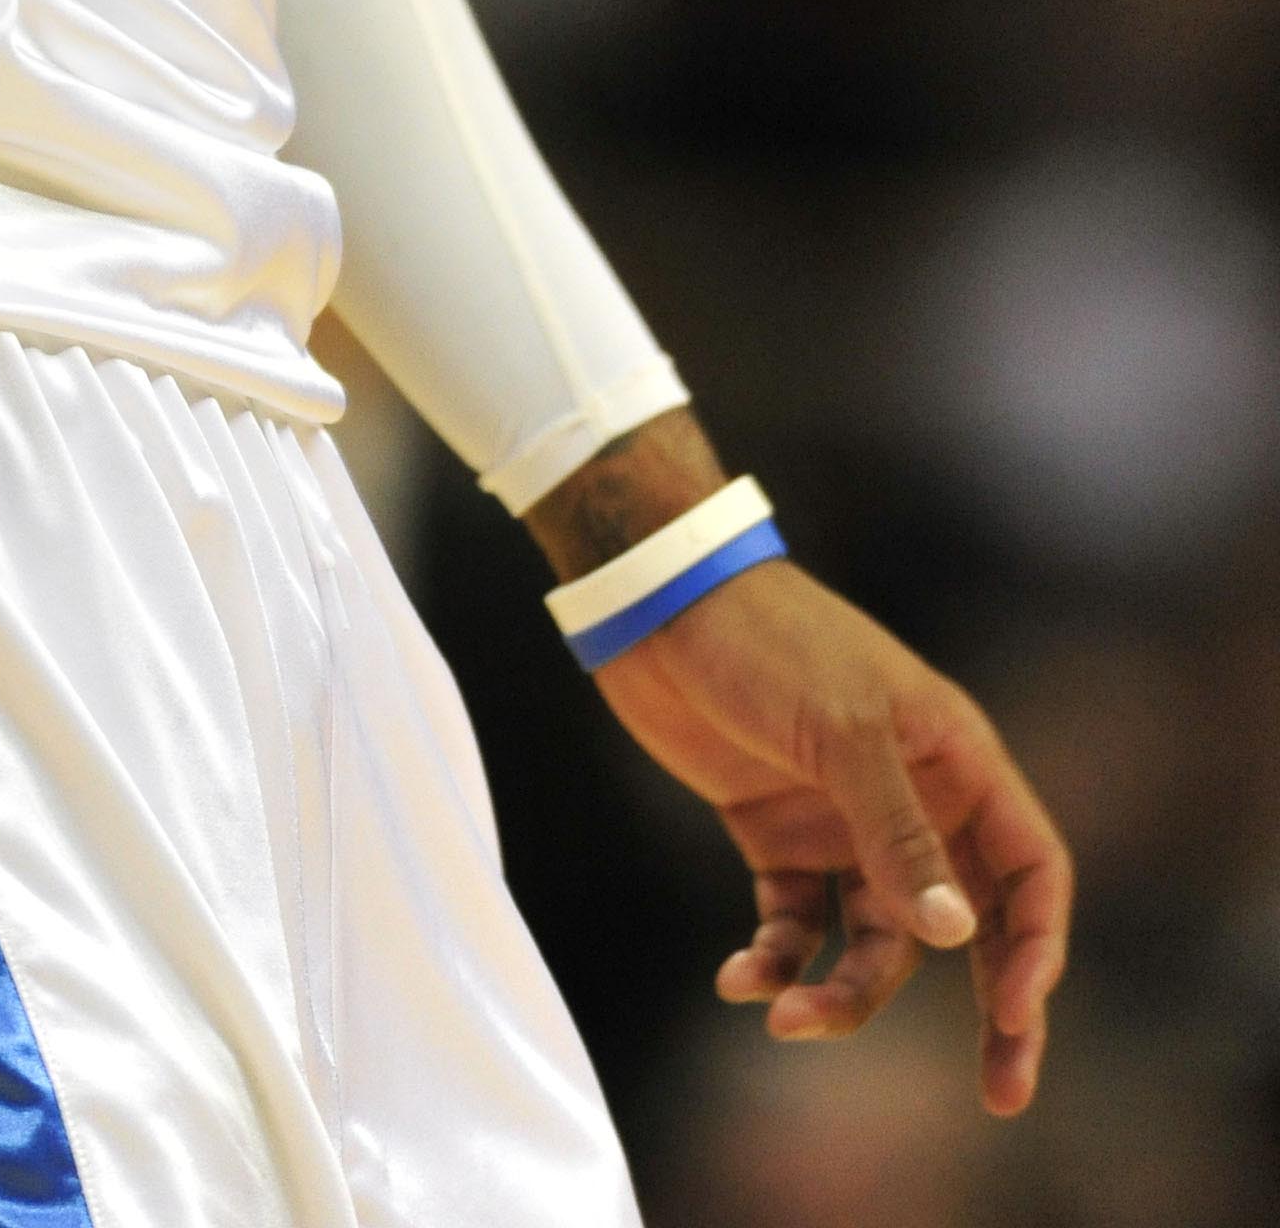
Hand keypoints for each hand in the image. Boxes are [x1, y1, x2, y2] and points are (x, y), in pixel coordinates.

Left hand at [591, 556, 1070, 1114]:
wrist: (658, 601)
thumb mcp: (841, 730)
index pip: (1028, 870)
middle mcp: (913, 801)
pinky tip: (739, 978)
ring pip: (877, 942)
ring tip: (785, 1017)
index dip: (1036, 945)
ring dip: (842, 994)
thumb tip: (959, 936)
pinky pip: (797, 925)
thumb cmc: (767, 640)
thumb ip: (898, 833)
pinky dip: (777, 960)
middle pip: (971, 927)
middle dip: (989, 1010)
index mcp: (954, 761)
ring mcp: (843, 823)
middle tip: (1003, 1094)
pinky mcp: (775, 836)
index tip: (1016, 1015)